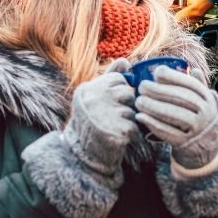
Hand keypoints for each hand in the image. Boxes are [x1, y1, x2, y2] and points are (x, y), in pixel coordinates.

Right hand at [63, 58, 138, 176]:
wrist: (82, 157)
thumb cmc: (91, 123)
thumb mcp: (95, 97)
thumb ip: (109, 77)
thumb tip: (125, 60)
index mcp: (88, 89)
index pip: (118, 79)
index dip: (119, 92)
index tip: (110, 104)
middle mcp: (94, 99)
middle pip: (128, 93)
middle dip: (126, 106)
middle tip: (113, 118)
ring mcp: (104, 115)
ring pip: (132, 110)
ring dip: (128, 121)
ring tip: (114, 129)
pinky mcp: (116, 132)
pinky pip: (135, 127)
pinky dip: (132, 134)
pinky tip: (119, 138)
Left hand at [135, 67, 217, 169]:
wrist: (206, 149)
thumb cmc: (199, 118)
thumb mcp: (204, 103)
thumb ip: (198, 87)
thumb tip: (194, 69)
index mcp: (209, 99)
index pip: (191, 85)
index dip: (173, 77)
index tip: (157, 73)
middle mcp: (206, 113)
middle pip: (181, 98)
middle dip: (159, 91)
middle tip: (141, 87)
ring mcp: (197, 129)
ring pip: (174, 115)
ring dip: (154, 107)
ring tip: (138, 101)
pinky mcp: (186, 143)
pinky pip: (167, 132)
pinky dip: (152, 124)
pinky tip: (140, 117)